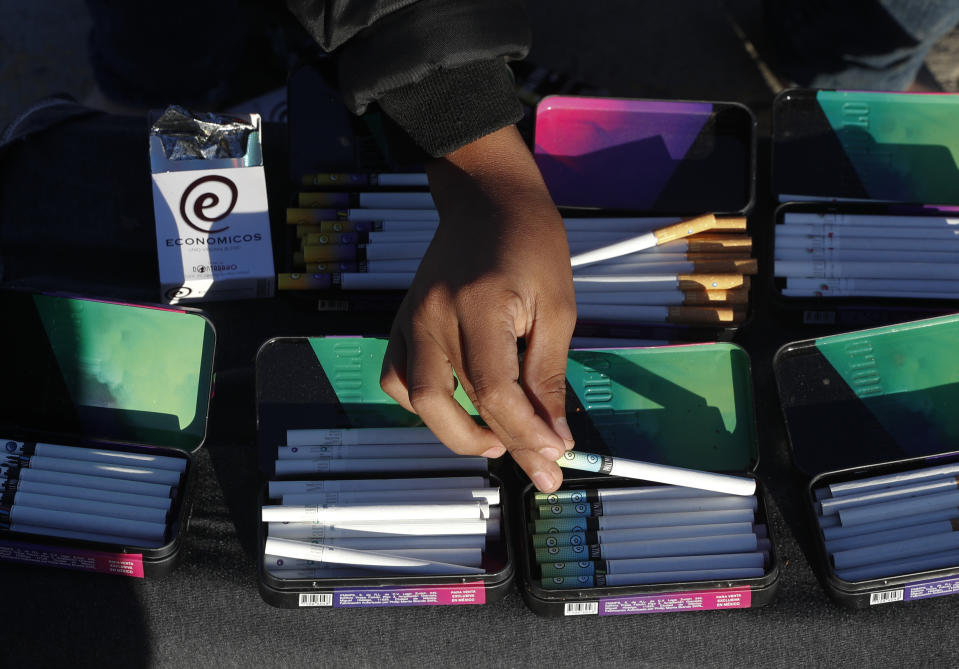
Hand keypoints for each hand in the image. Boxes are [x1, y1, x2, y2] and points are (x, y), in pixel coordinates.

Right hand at [379, 125, 576, 491]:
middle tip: (533, 463)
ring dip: (454, 431)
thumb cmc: (531, 242)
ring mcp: (411, 319)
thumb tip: (555, 434)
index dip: (525, 434)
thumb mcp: (558, 306)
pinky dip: (421, 404)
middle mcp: (434, 317)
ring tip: (495, 438)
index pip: (495, 392)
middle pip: (452, 404)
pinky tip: (456, 406)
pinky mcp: (401, 320)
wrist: (487, 199)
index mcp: (479, 307)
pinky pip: (396, 377)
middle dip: (495, 444)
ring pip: (416, 398)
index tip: (555, 460)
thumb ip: (549, 374)